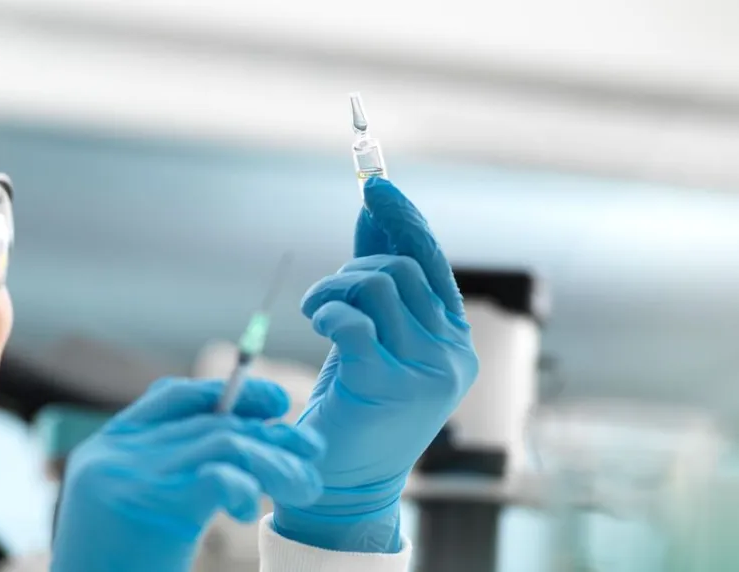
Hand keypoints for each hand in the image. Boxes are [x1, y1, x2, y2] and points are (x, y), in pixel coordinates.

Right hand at [50, 377, 325, 571]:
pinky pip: (217, 477)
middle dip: (269, 433)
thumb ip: (168, 469)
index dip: (231, 392)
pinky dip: (246, 488)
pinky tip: (251, 513)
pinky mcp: (151, 507)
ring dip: (274, 462)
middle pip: (209, 421)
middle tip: (312, 450)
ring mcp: (129, 476)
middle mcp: (115, 453)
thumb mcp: (133, 508)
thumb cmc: (118, 568)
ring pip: (224, 443)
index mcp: (108, 447)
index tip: (276, 403)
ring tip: (305, 487)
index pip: (175, 396)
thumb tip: (244, 439)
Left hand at [273, 177, 478, 551]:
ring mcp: (427, 372)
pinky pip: (354, 321)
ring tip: (316, 312)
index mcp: (454, 338)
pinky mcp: (390, 386)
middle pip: (400, 268)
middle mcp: (451, 353)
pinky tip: (318, 326)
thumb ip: (377, 281)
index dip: (404, 220)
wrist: (347, 480)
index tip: (375, 187)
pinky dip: (327, 312)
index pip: (432, 262)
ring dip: (332, 288)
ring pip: (377, 285)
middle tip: (324, 297)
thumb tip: (373, 214)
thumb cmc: (357, 404)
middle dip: (351, 269)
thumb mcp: (374, 335)